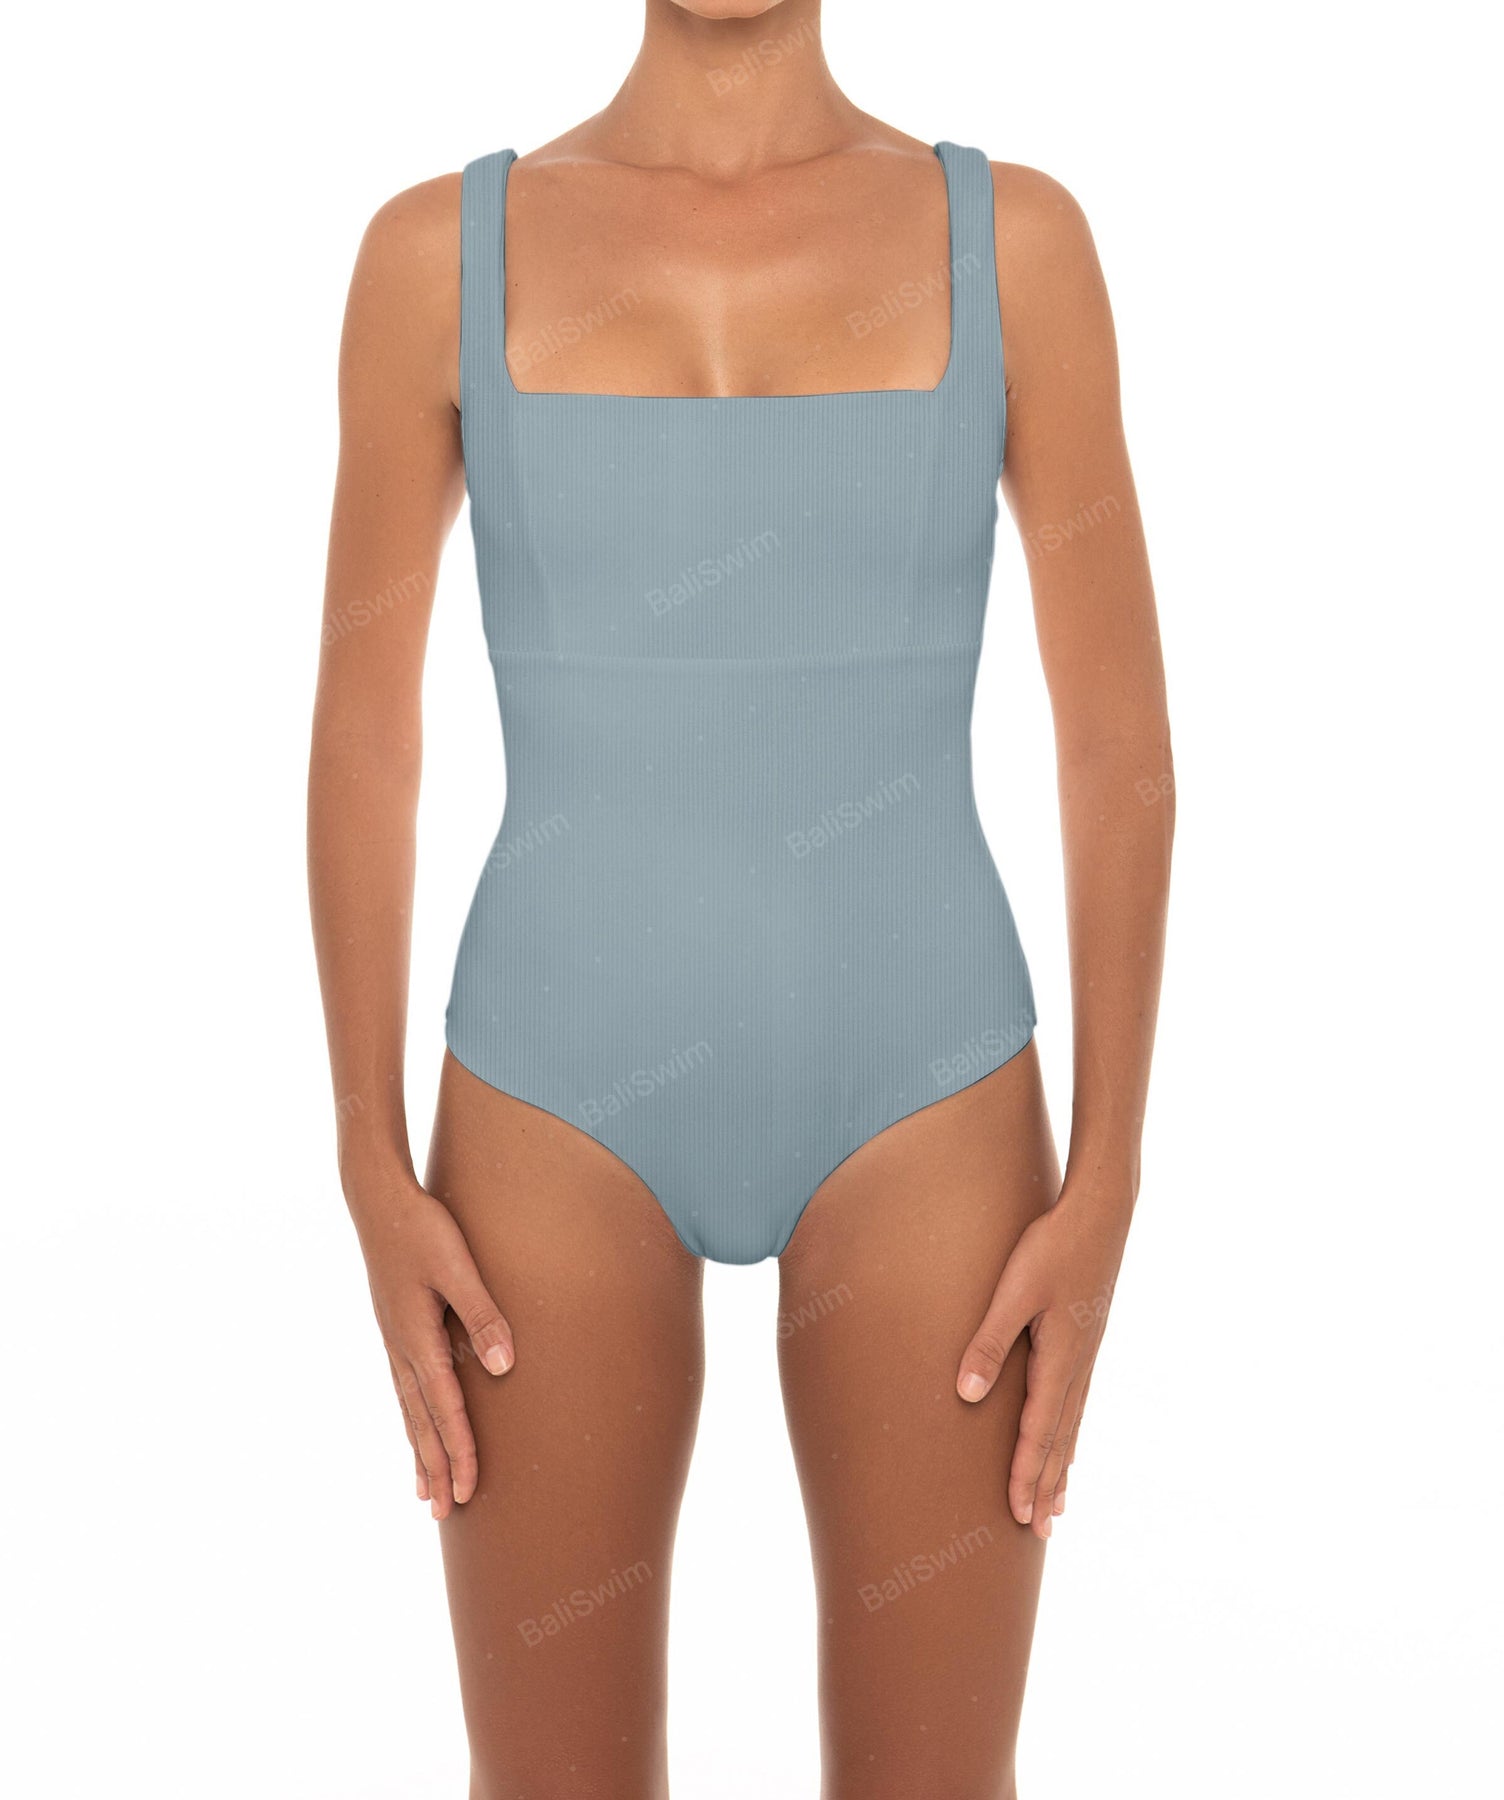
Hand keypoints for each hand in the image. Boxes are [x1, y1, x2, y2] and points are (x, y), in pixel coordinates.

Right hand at [353, 1182, 513, 1519]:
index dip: (458, 1450)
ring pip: (410, 1412)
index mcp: (418, 1338)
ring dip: (420, 1453)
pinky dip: (412, 1422)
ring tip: (426, 1494)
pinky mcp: (395, 1330)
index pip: (444, 1408)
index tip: (468, 1490)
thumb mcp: (457, 1267)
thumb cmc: (422, 1229)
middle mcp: (402, 1349)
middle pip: (422, 1422)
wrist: (378, 1201)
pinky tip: (415, 1432)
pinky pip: (404, 1391)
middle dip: (436, 1468)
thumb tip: (504, 1366)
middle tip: (446, 1516)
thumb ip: (482, 1314)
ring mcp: (395, 1342)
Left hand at [956, 1192, 1125, 1538]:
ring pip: (1070, 1426)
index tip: (1017, 1514)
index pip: (1037, 1433)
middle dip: (1046, 1486)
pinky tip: (1069, 1445)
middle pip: (1059, 1441)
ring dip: (1060, 1468)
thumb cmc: (1052, 1247)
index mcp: (1059, 1360)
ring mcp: (1086, 1356)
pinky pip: (1076, 1404)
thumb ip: (988, 1342)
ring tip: (1056, 1507)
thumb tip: (965, 1396)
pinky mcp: (1086, 1342)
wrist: (1102, 1214)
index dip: (1025, 1475)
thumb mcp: (1013, 1292)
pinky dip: (1069, 1435)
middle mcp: (1077, 1367)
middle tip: (1038, 1532)